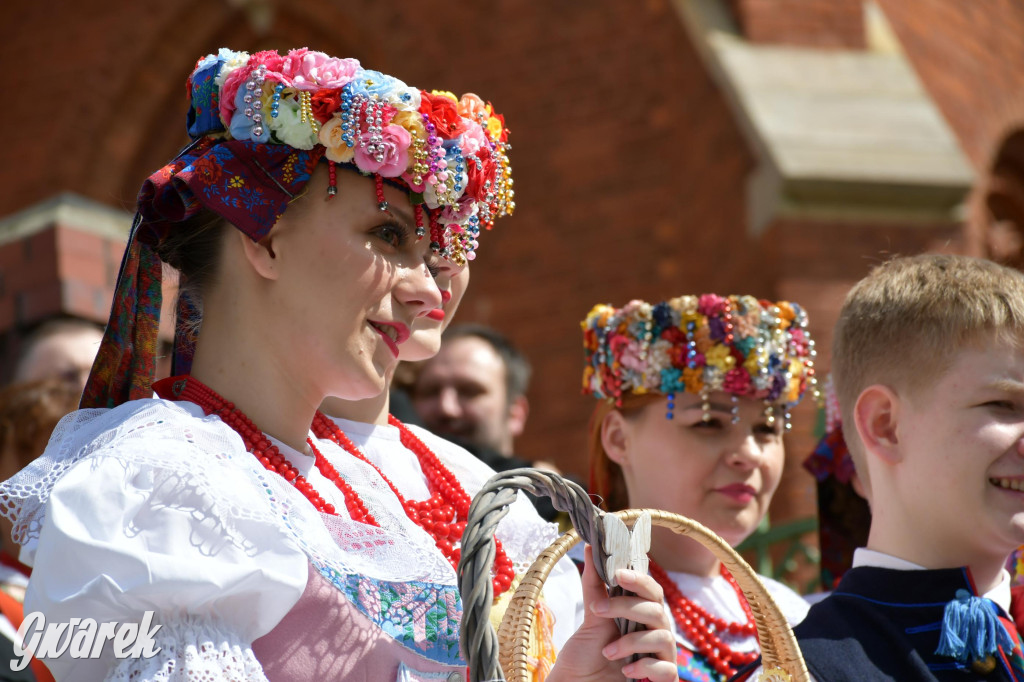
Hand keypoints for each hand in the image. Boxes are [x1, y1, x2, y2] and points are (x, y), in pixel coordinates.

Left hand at [548, 545, 677, 681]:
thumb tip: (589, 546)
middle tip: (599, 611)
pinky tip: (626, 669)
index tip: (617, 573)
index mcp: (641, 615)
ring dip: (631, 641)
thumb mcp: (591, 618)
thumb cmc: (589, 654)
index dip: (639, 579)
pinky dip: (645, 666)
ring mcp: (661, 656)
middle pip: (657, 609)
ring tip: (607, 652)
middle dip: (627, 606)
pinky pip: (666, 668)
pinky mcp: (663, 679)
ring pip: (664, 637)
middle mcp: (654, 632)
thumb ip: (595, 585)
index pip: (651, 590)